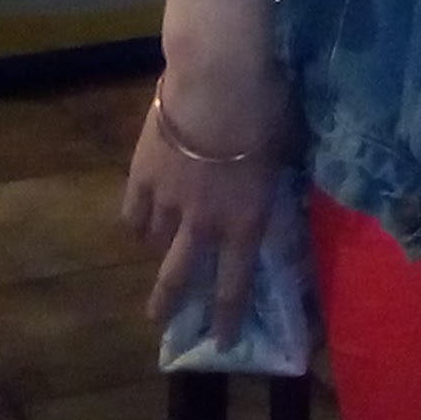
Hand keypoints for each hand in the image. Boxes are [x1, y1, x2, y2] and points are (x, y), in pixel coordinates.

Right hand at [121, 0, 291, 341]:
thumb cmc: (266, 107)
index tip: (219, 342)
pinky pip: (133, 213)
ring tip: (154, 260)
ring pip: (154, 245)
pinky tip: (137, 225)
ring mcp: (168, 202)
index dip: (226, 317)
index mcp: (245, 222)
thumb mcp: (287, 148)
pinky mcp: (141, 176)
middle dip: (172, 305)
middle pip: (181, 277)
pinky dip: (137, 223)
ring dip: (156, 256)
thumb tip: (277, 181)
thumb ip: (277, 176)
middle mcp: (204, 223)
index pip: (234, 284)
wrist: (217, 77)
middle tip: (162, 325)